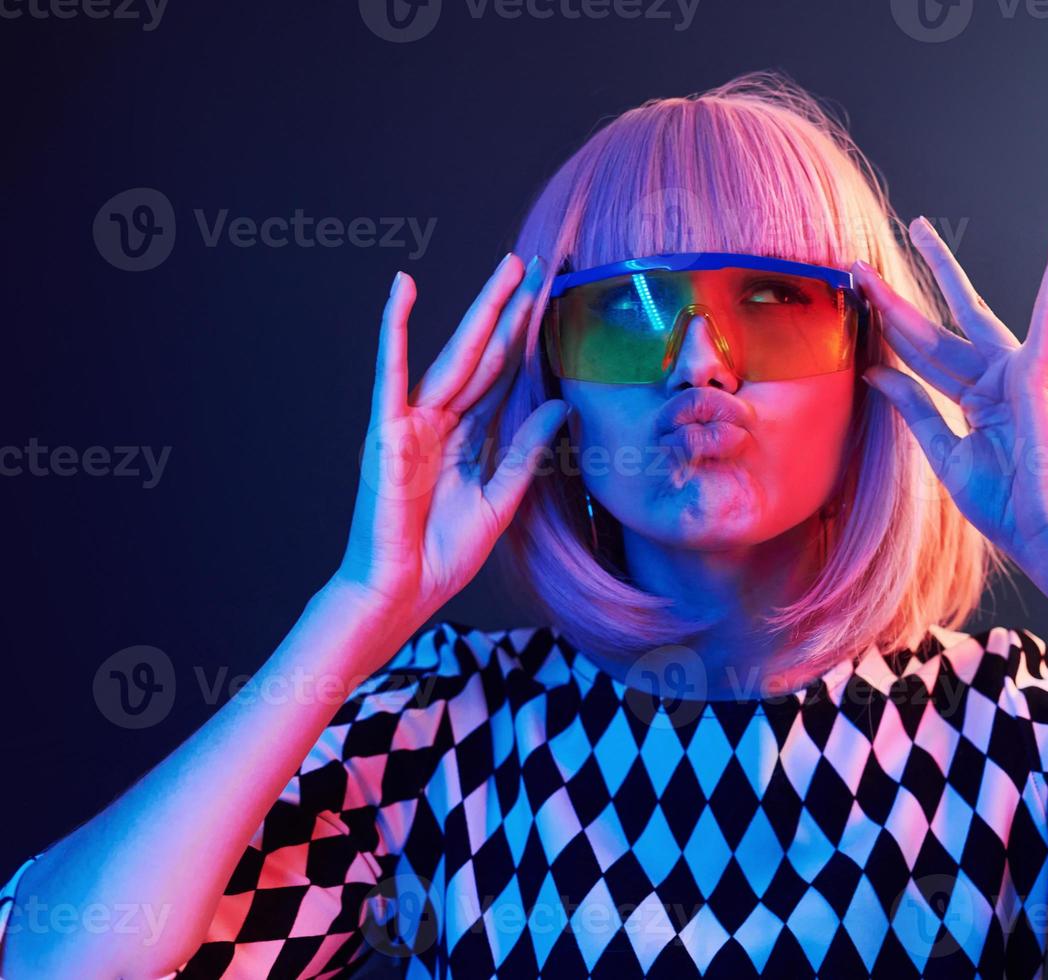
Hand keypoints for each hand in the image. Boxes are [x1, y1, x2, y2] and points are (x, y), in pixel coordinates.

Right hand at [329, 253, 569, 639]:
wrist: (401, 593)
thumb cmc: (441, 554)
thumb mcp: (501, 498)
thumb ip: (527, 450)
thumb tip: (561, 405)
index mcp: (466, 437)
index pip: (504, 374)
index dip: (528, 336)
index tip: (551, 296)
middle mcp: (440, 421)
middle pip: (486, 354)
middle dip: (512, 309)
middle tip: (539, 262)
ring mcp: (413, 422)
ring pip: (456, 355)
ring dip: (481, 309)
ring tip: (508, 267)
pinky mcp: (388, 431)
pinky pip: (392, 373)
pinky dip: (394, 329)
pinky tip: (403, 289)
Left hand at [854, 215, 1047, 578]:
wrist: (1041, 528)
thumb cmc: (1002, 502)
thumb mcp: (942, 451)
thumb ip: (913, 406)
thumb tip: (874, 370)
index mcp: (973, 401)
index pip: (917, 358)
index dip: (885, 332)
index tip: (856, 308)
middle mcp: (992, 379)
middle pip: (932, 327)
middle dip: (895, 298)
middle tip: (862, 265)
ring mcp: (1015, 371)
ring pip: (966, 311)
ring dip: (942, 268)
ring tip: (922, 227)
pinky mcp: (1040, 370)